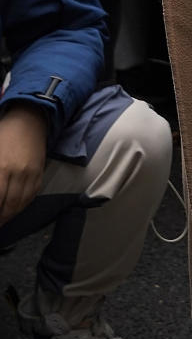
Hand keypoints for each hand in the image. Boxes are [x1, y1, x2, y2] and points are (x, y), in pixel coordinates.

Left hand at [0, 104, 47, 226]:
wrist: (30, 119)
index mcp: (2, 168)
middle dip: (1, 218)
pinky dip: (23, 205)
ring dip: (10, 215)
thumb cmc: (5, 134)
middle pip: (8, 205)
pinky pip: (32, 195)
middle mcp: (18, 173)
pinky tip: (15, 208)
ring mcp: (32, 174)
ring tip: (3, 220)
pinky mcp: (40, 173)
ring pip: (21, 204)